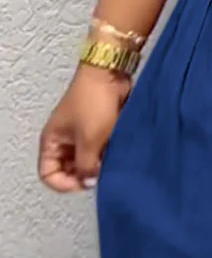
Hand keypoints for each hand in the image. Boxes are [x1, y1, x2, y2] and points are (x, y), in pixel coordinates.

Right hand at [38, 63, 132, 192]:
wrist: (109, 74)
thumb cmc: (93, 102)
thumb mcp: (89, 141)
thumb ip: (87, 167)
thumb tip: (89, 181)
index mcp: (51, 142)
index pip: (48, 175)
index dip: (65, 183)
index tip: (85, 181)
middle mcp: (63, 140)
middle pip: (68, 169)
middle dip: (84, 173)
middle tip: (100, 172)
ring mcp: (80, 133)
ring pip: (86, 160)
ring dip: (98, 163)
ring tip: (110, 158)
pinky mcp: (97, 128)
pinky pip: (99, 148)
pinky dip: (106, 152)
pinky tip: (116, 150)